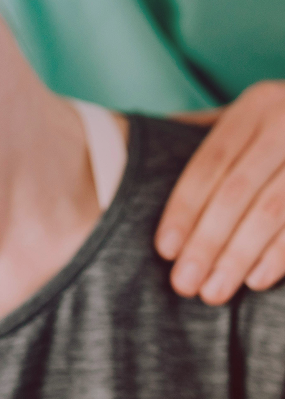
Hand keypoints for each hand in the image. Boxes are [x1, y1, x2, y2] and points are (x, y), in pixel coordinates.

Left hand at [156, 81, 284, 304]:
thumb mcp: (250, 117)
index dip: (184, 208)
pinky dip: (280, 254)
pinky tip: (257, 280)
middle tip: (183, 283)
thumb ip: (201, 131)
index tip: (164, 249)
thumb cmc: (284, 124)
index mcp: (255, 106)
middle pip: (235, 192)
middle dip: (206, 241)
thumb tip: (129, 139)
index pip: (209, 164)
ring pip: (271, 211)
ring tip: (213, 292)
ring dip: (238, 257)